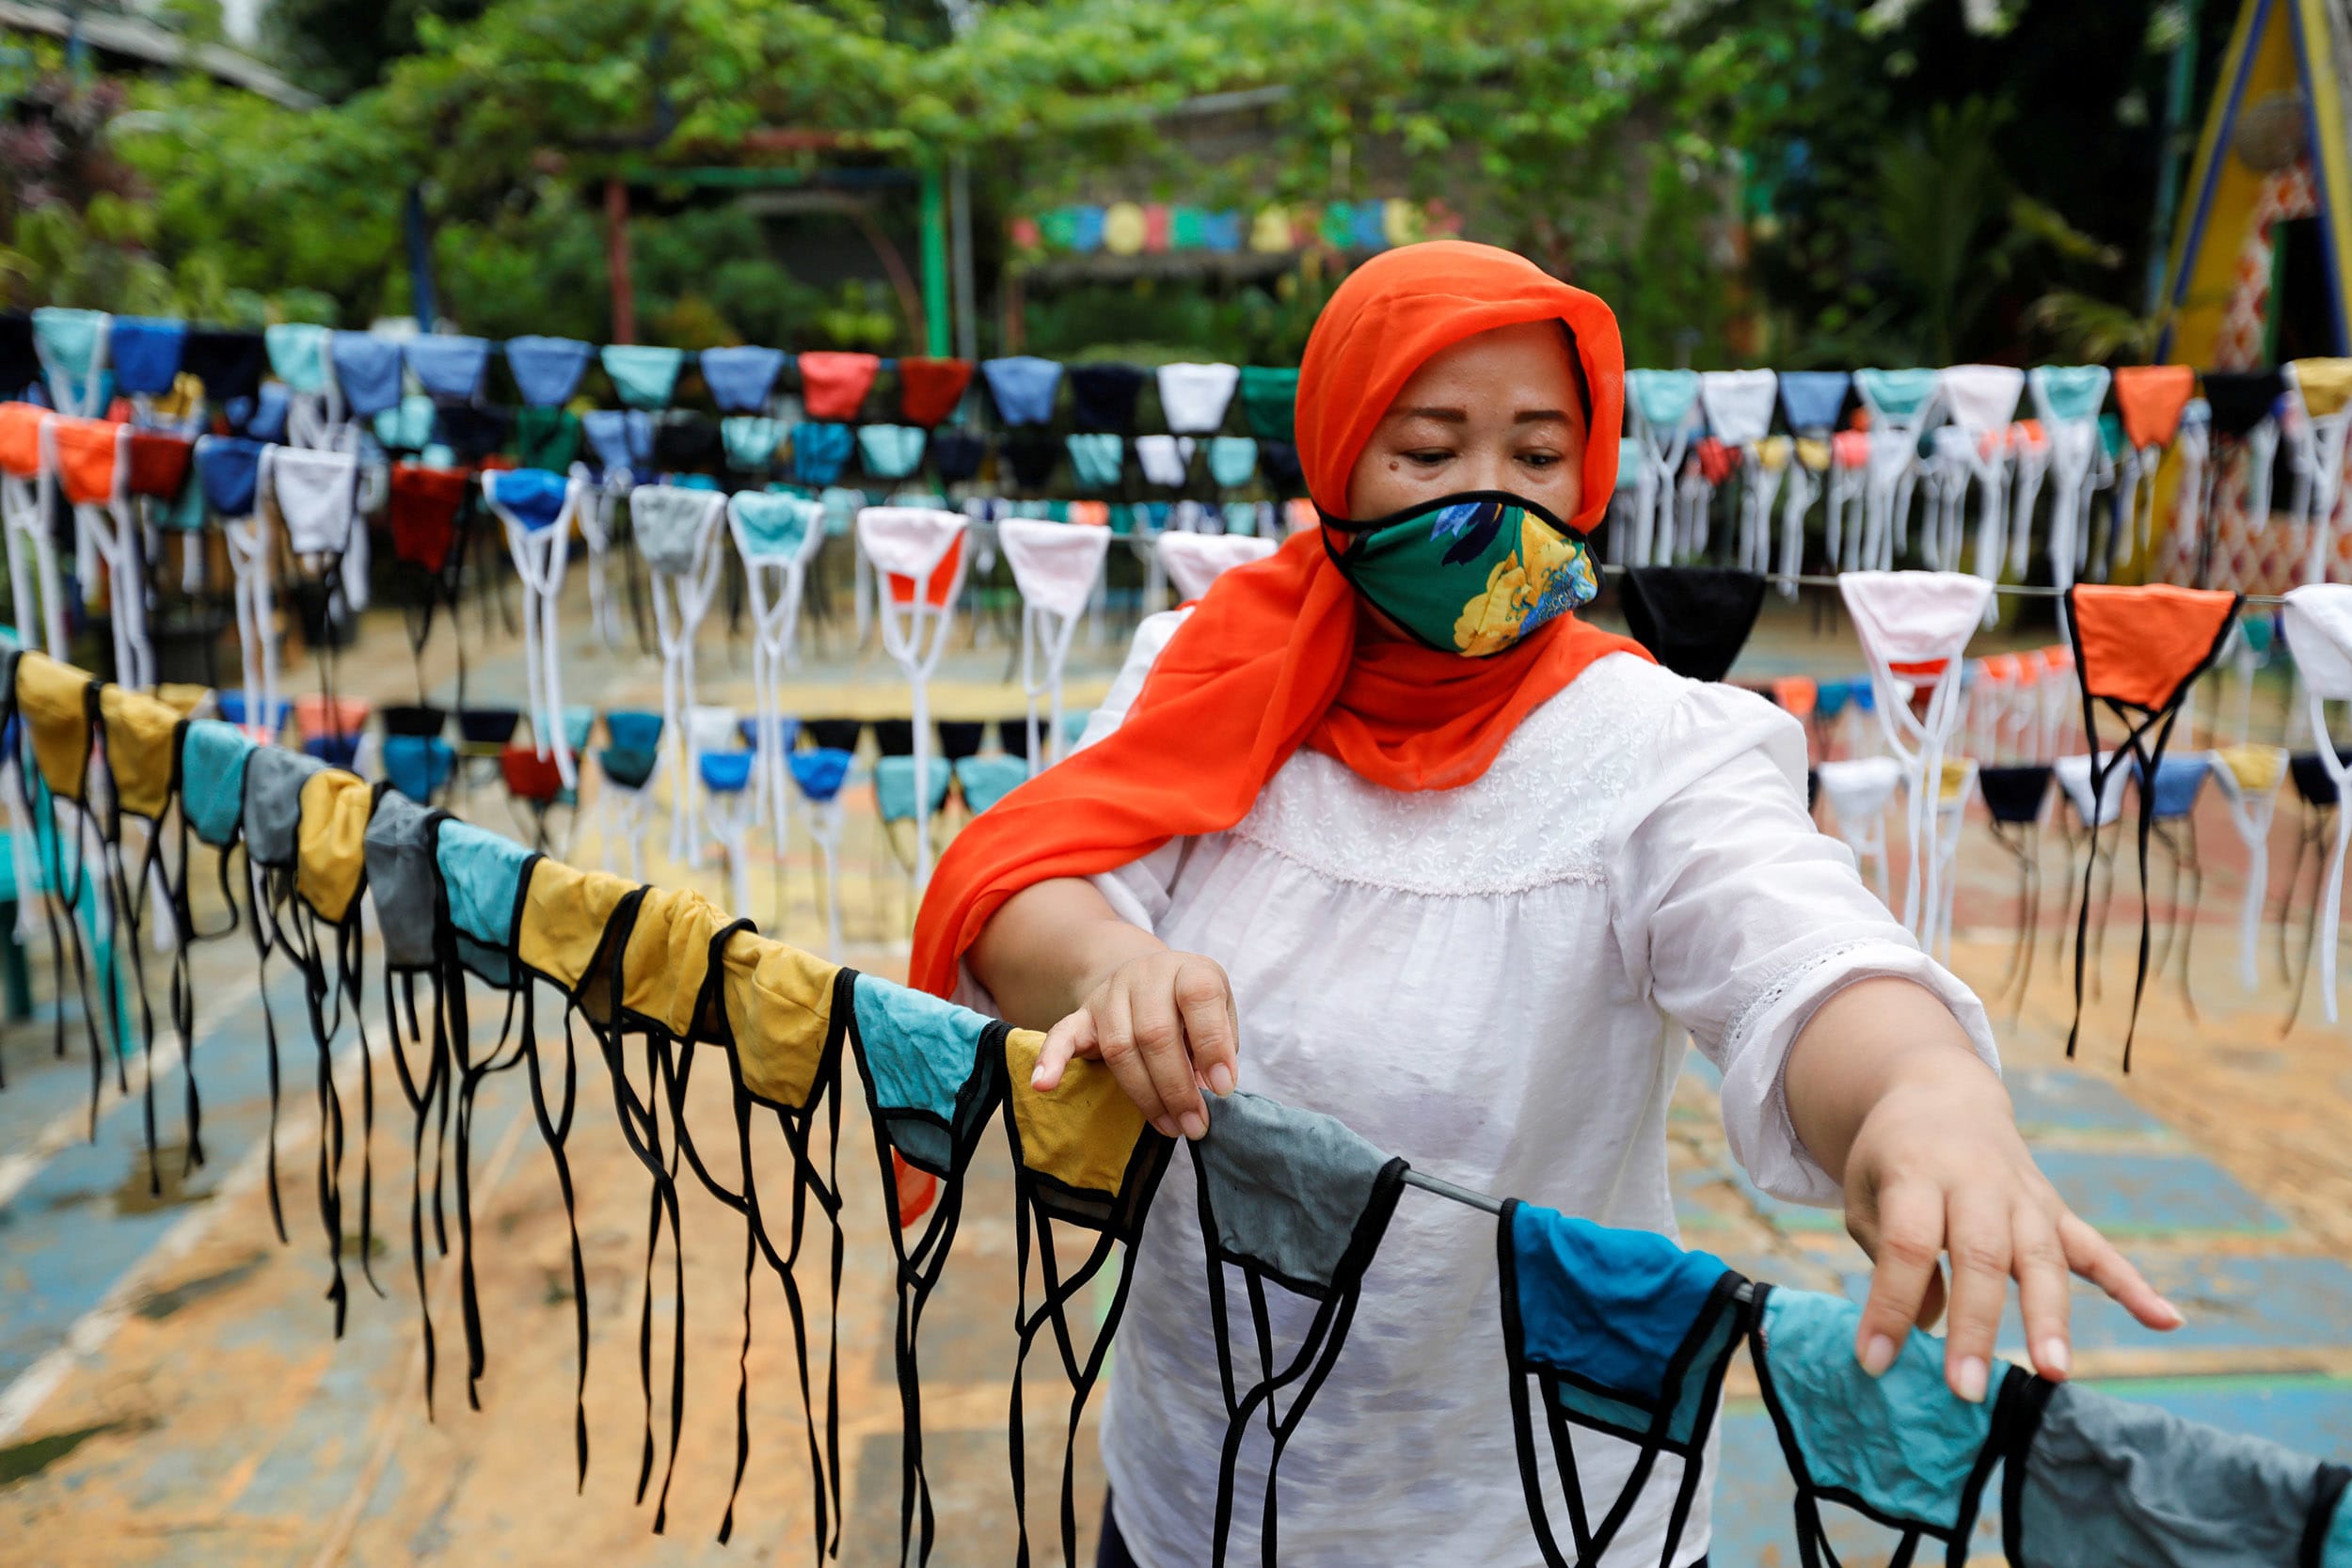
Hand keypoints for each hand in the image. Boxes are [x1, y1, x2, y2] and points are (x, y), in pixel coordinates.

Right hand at [1029, 949, 1237, 1138]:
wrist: (1150, 978)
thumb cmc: (1192, 1008)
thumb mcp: (1221, 1012)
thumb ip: (1220, 1043)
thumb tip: (1212, 1086)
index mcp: (1188, 969)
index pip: (1199, 997)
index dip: (1213, 1045)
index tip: (1222, 1089)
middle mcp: (1147, 975)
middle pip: (1156, 1033)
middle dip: (1177, 1088)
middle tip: (1195, 1125)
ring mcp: (1110, 994)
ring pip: (1120, 1048)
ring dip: (1145, 1095)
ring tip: (1169, 1127)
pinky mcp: (1082, 1015)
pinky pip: (1061, 1035)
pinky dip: (1051, 1060)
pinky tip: (1044, 1085)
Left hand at [1841, 1071, 2182, 1399]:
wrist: (1942, 1095)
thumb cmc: (1892, 1158)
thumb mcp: (1867, 1194)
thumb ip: (1888, 1256)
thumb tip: (1928, 1323)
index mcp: (1918, 1171)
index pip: (1907, 1243)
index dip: (1890, 1304)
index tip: (1874, 1360)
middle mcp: (1977, 1181)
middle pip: (1982, 1255)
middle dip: (1975, 1326)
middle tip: (1967, 1390)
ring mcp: (2025, 1195)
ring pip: (2043, 1258)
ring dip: (2050, 1318)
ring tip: (2054, 1372)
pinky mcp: (2055, 1210)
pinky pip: (2097, 1249)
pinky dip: (2133, 1285)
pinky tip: (2167, 1321)